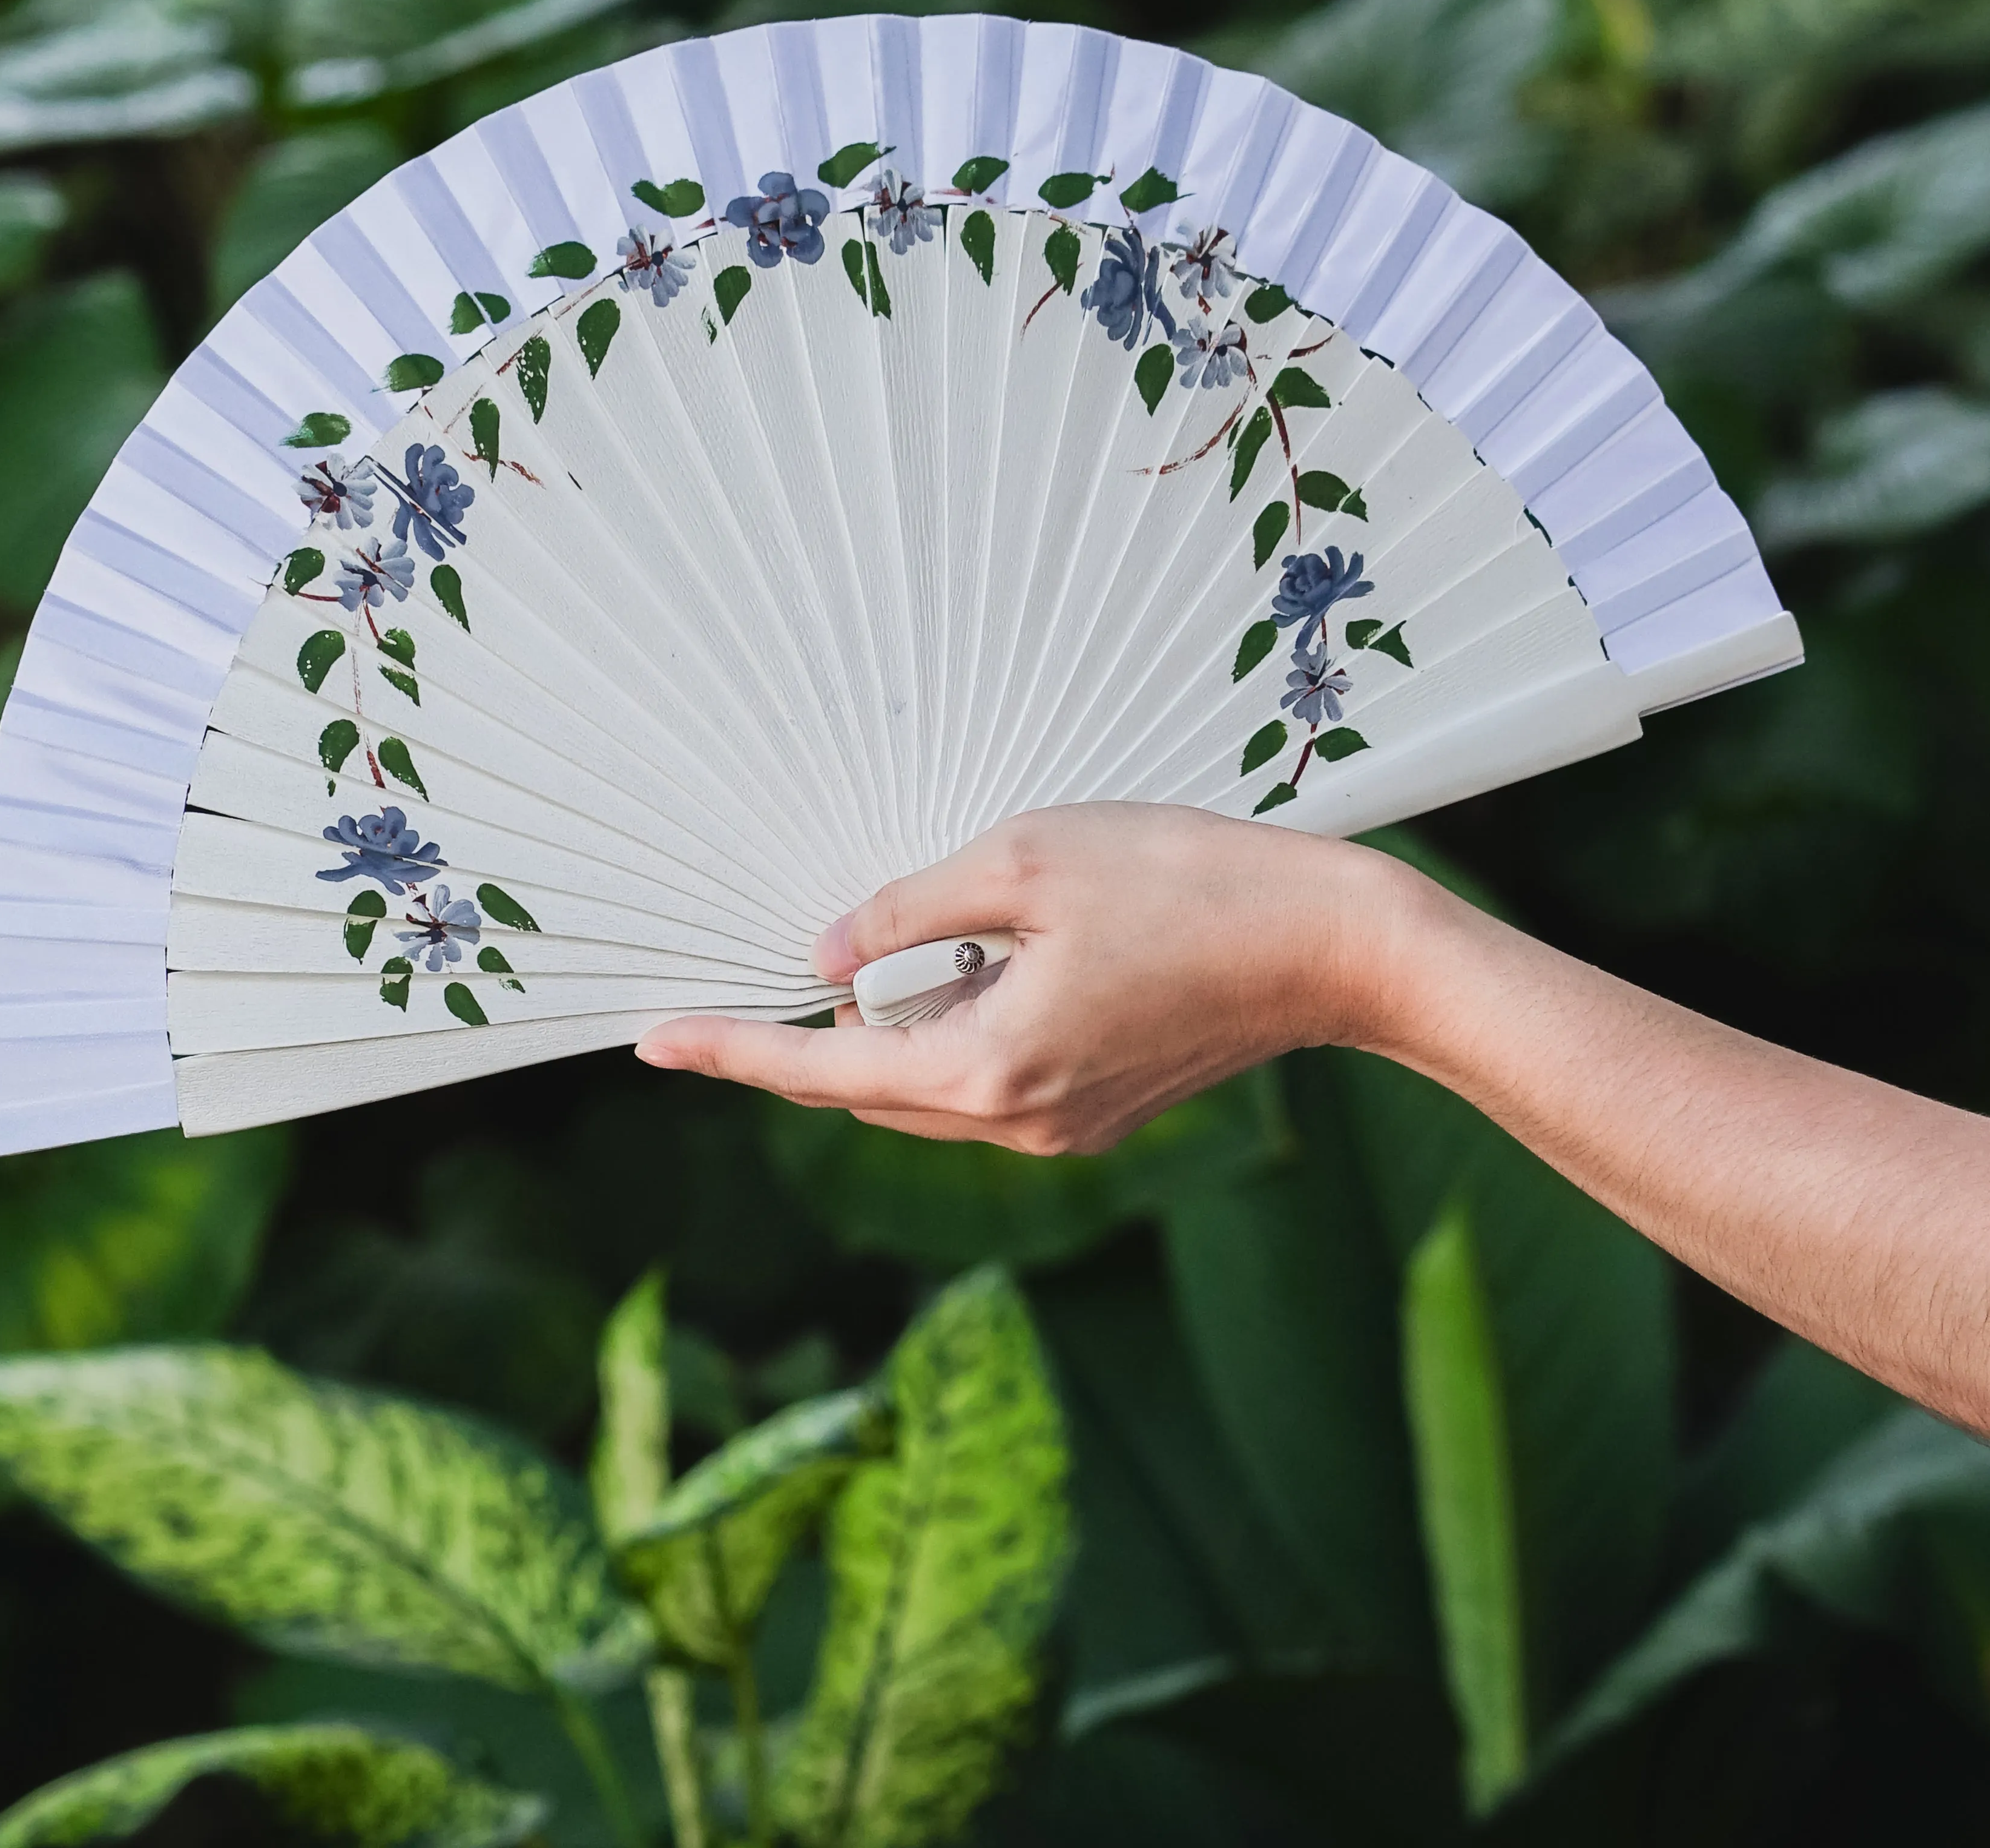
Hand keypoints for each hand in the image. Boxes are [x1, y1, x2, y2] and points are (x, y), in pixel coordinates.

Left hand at [635, 802, 1415, 1153]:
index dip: (728, 1053)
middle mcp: (1019, 1123)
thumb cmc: (1189, 886)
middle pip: (866, 1092)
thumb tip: (826, 959)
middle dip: (806, 1043)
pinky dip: (953, 1032)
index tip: (653, 1042)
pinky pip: (989, 1080)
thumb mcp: (1027, 862)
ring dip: (890, 1031)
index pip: (818, 1073)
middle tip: (753, 989)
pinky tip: (974, 967)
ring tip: (889, 956)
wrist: (1336, 949)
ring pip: (928, 1089)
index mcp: (988, 1068)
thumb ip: (907, 911)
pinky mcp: (1101, 1110)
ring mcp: (1065, 1128)